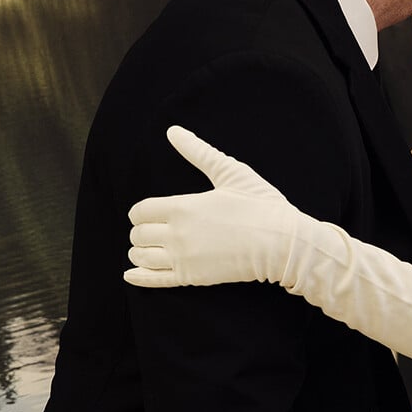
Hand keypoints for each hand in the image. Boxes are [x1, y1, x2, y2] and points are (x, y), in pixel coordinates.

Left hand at [125, 126, 297, 287]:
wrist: (283, 243)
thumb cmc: (261, 206)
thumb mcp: (230, 172)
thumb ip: (198, 152)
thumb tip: (173, 131)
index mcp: (182, 207)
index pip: (141, 210)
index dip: (140, 211)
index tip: (148, 213)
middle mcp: (177, 234)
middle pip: (139, 234)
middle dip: (141, 231)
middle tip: (151, 230)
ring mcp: (183, 258)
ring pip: (141, 256)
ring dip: (139, 252)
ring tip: (145, 249)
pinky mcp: (192, 278)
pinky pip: (154, 280)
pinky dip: (138, 277)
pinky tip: (129, 274)